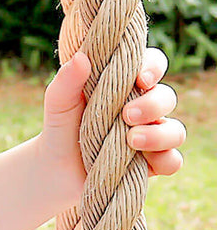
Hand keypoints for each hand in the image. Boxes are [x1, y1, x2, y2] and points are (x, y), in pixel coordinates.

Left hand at [42, 48, 184, 196]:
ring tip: (131, 139)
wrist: (54, 172)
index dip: (153, 67)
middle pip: (166, 97)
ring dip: (160, 134)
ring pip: (176, 131)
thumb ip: (67, 81)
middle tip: (127, 115)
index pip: (151, 65)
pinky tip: (143, 160)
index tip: (140, 78)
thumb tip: (81, 57)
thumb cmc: (60, 128)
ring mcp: (150, 137)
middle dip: (153, 104)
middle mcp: (142, 109)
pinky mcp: (151, 165)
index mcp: (123, 86)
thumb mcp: (58, 103)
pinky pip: (173, 161)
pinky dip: (164, 159)